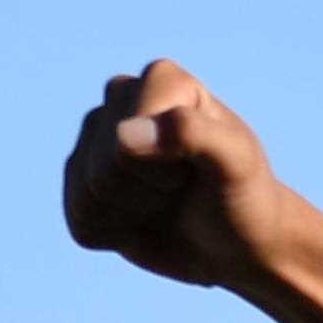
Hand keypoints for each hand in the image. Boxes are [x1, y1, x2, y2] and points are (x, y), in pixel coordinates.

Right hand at [63, 57, 290, 290]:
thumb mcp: (237, 164)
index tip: (195, 170)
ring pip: (87, 196)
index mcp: (161, 80)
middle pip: (103, 169)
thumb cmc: (244, 197)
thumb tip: (122, 135)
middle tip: (180, 189)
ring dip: (129, 216)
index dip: (161, 170)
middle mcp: (121, 98)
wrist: (238, 242)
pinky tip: (142, 219)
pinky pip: (79, 219)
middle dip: (144, 194)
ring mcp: (97, 138)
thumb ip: (190, 134)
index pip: (126, 139)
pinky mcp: (83, 179)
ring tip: (163, 202)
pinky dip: (112, 234)